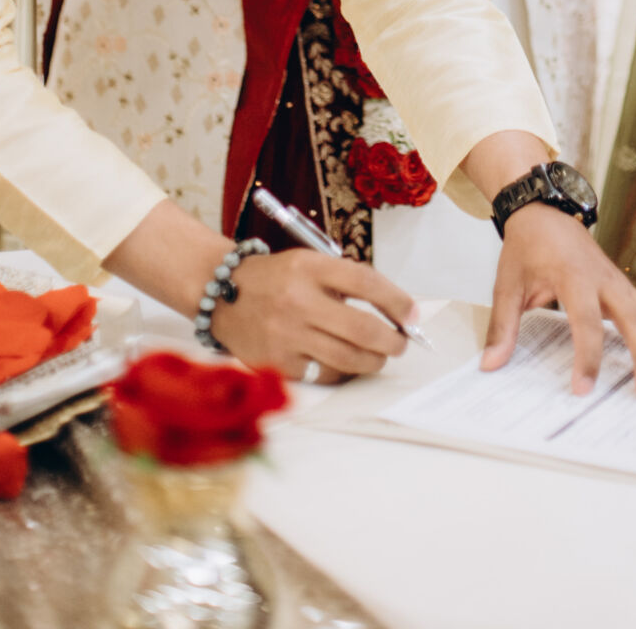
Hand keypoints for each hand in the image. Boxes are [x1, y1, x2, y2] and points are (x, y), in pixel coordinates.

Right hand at [213, 248, 414, 381]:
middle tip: (400, 343)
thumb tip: (392, 310)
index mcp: (310, 268)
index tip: (412, 315)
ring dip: (373, 360)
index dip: (397, 301)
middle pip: (362, 328)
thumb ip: (346, 281)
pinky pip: (324, 373)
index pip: (366, 283)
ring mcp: (287, 335)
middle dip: (392, 340)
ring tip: (379, 356)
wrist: (223, 294)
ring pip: (347, 358)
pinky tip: (346, 363)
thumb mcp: (309, 263)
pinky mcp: (278, 363)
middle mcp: (298, 300)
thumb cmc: (277, 278)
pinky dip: (342, 371)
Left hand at [481, 205, 635, 397]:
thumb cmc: (527, 247)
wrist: (543, 211)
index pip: (587, 323)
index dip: (587, 358)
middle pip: (634, 319)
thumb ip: (503, 325)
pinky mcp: (626, 285)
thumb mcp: (507, 283)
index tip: (583, 389)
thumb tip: (490, 365)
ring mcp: (619, 281)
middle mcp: (604, 279)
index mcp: (574, 277)